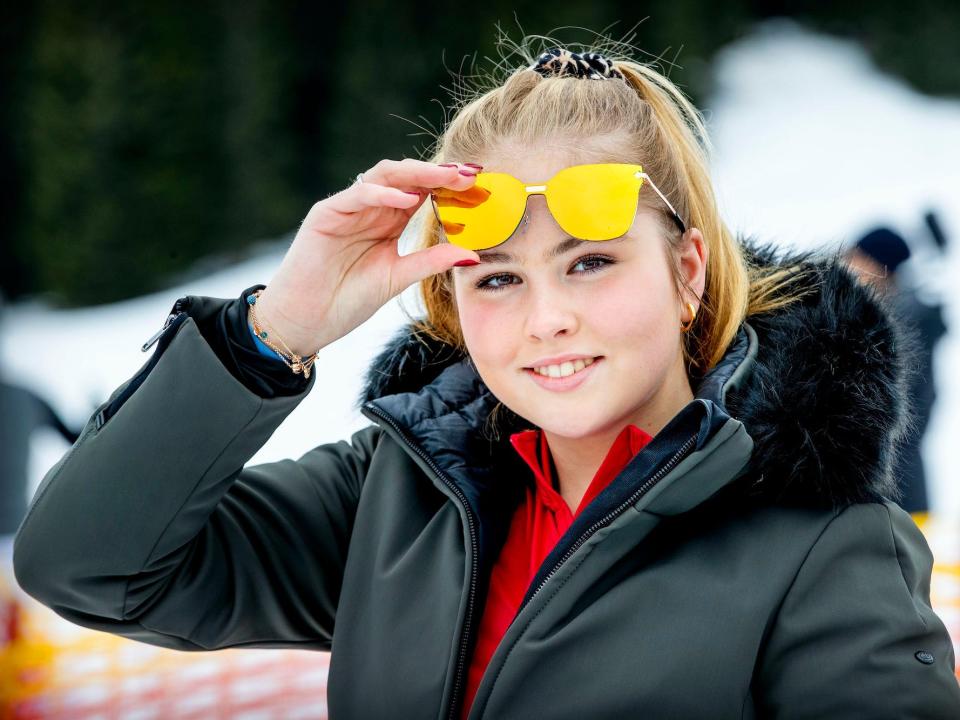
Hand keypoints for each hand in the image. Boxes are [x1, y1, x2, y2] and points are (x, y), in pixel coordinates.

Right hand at [255, 159, 481, 355]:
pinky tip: (408, 199)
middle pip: (408, 178)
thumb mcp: (398, 278)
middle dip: (440, 174)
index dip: (451, 187)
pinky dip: (383, 194)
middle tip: (471, 174)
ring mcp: (348, 208)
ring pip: (384, 177)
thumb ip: (431, 261)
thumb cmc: (347, 301)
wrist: (306, 322)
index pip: (424, 192)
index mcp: (389, 221)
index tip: (481, 187)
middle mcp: (371, 208)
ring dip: (417, 174)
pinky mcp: (326, 214)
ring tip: (446, 178)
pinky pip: (357, 194)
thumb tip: (472, 254)